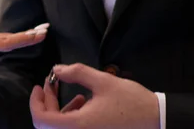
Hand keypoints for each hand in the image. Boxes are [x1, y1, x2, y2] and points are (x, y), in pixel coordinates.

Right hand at [0, 23, 48, 70]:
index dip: (5, 40)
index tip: (17, 38)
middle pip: (4, 37)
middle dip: (22, 35)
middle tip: (40, 30)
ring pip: (10, 38)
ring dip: (28, 34)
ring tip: (44, 31)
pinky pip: (9, 41)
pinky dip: (25, 38)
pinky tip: (38, 35)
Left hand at [30, 63, 159, 128]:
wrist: (157, 120)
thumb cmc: (131, 101)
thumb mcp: (102, 81)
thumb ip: (76, 72)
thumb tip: (56, 70)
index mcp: (78, 126)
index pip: (42, 120)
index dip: (35, 102)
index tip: (39, 86)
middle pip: (47, 125)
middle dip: (46, 103)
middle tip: (51, 85)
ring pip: (59, 128)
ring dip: (58, 110)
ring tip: (68, 91)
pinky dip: (70, 117)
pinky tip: (82, 101)